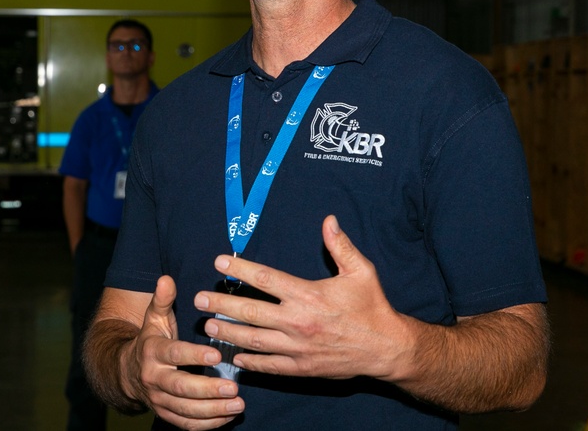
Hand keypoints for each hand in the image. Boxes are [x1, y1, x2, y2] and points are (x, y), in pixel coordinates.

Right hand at [127, 275, 245, 429]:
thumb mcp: (154, 318)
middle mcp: (154, 378)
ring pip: (185, 410)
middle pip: (181, 388)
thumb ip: (162, 299)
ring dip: (213, 410)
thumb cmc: (150, 340)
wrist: (126, 372)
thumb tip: (166, 278)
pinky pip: (186, 424)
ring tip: (237, 404)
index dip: (194, 356)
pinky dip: (208, 424)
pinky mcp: (165, 414)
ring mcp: (159, 399)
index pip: (175, 354)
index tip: (217, 356)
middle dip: (208, 390)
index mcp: (153, 352)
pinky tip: (227, 417)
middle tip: (233, 388)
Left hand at [193, 215, 414, 381]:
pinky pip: (270, 366)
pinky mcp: (302, 368)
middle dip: (221, 304)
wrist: (387, 349)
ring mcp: (298, 348)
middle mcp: (298, 321)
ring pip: (253, 340)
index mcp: (308, 295)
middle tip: (200, 299)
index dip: (240, 269)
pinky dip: (250, 363)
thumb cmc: (373, 307)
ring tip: (207, 326)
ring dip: (228, 333)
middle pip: (250, 311)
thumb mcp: (361, 271)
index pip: (265, 279)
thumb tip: (328, 220)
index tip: (220, 262)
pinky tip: (234, 358)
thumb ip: (341, 246)